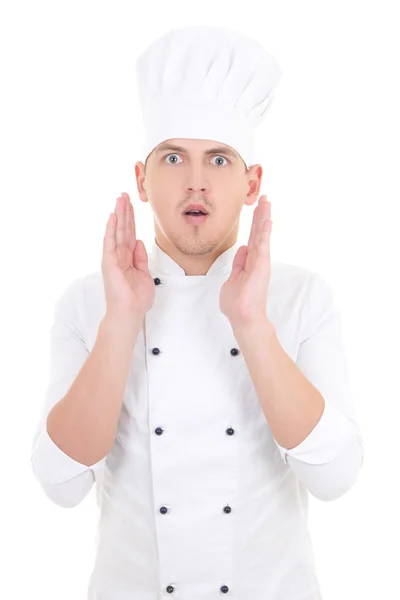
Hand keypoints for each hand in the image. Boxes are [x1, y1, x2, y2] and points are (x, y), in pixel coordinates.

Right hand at [101, 192, 154, 318]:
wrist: (129, 313)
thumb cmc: (136, 299)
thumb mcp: (144, 274)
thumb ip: (141, 258)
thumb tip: (139, 241)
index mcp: (128, 259)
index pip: (130, 235)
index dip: (131, 220)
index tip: (132, 205)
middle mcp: (119, 256)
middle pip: (123, 229)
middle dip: (125, 211)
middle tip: (124, 194)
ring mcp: (113, 258)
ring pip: (117, 231)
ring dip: (119, 214)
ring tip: (120, 198)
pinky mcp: (109, 263)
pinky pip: (110, 242)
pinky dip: (111, 229)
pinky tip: (113, 216)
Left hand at [220, 195, 271, 327]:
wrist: (242, 317)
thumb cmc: (237, 303)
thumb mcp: (233, 279)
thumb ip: (238, 264)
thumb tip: (242, 249)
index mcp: (249, 262)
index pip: (253, 238)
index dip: (255, 224)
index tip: (257, 209)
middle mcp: (257, 260)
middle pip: (259, 233)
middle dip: (261, 215)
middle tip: (265, 198)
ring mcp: (260, 262)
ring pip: (262, 235)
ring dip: (264, 218)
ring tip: (267, 201)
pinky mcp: (261, 266)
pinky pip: (263, 246)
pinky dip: (265, 232)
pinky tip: (267, 220)